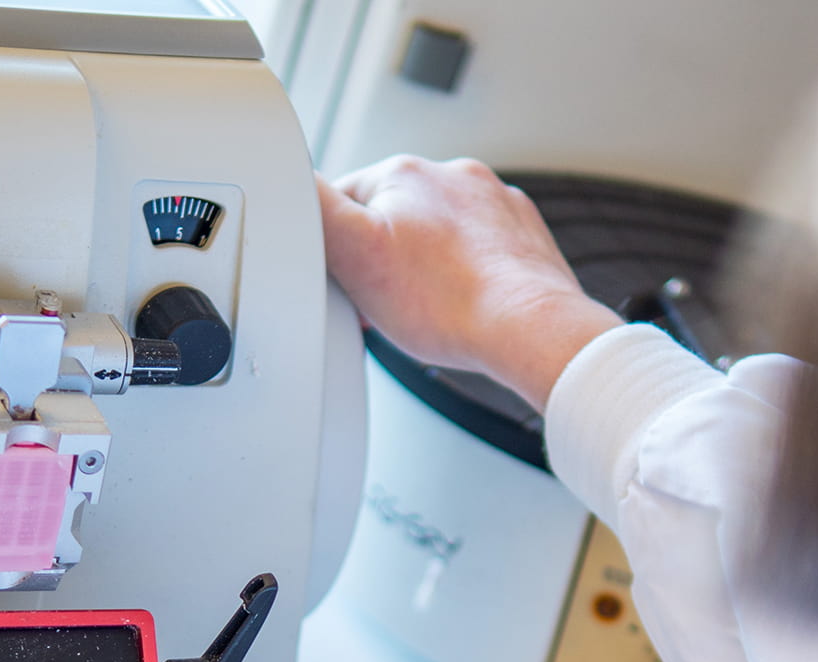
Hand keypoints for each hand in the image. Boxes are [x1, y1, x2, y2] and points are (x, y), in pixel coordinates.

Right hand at [318, 157, 621, 409]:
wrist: (530, 333)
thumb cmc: (449, 304)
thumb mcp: (353, 254)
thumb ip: (311, 207)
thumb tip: (287, 179)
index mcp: (404, 173)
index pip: (341, 201)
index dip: (332, 249)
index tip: (345, 284)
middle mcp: (453, 177)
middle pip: (390, 218)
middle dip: (380, 260)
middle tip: (383, 304)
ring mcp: (493, 205)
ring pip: (434, 237)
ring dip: (422, 269)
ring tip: (425, 310)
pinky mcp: (521, 237)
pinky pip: (476, 255)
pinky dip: (463, 278)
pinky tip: (459, 308)